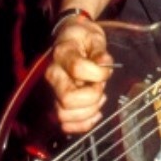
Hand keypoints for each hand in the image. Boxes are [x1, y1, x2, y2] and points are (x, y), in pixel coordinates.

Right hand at [45, 18, 114, 133]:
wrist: (71, 38)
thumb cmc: (84, 37)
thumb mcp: (94, 36)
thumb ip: (100, 50)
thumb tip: (104, 64)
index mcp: (62, 54)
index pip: (77, 69)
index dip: (97, 73)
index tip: (106, 70)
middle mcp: (53, 75)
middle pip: (68, 99)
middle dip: (92, 96)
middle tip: (101, 86)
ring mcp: (53, 91)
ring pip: (64, 115)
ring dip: (88, 111)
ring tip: (99, 98)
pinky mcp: (58, 103)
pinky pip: (65, 124)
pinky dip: (82, 124)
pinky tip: (95, 113)